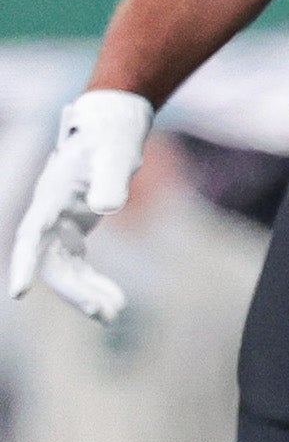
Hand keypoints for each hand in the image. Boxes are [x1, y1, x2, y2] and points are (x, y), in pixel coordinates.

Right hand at [9, 90, 150, 322]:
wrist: (111, 128)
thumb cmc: (109, 138)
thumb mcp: (114, 155)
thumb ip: (110, 180)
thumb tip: (104, 208)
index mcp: (50, 197)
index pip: (30, 235)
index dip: (23, 264)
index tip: (18, 293)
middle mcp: (48, 213)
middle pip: (49, 261)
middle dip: (72, 291)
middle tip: (103, 314)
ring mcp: (59, 223)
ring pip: (63, 269)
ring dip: (86, 293)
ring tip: (115, 314)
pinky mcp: (74, 229)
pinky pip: (77, 265)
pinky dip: (94, 283)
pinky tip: (116, 301)